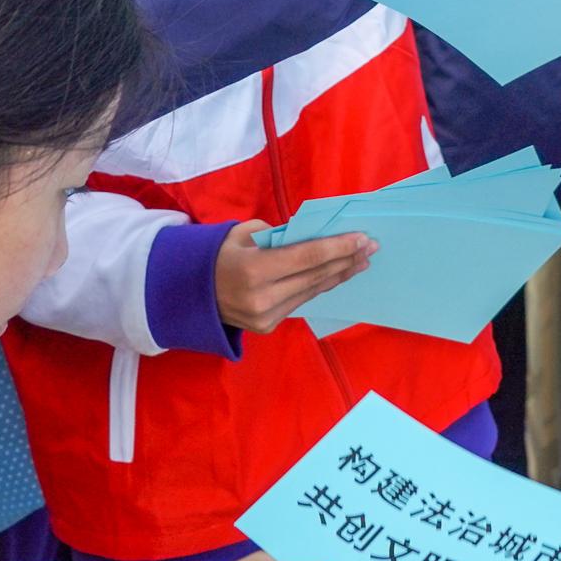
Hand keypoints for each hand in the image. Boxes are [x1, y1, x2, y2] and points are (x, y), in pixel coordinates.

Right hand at [215, 221, 371, 335]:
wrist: (189, 292)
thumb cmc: (219, 253)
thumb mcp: (244, 233)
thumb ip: (281, 235)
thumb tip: (317, 235)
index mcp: (254, 270)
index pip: (307, 258)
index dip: (338, 248)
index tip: (363, 238)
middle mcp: (262, 298)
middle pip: (315, 276)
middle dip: (346, 260)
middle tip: (371, 246)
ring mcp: (265, 318)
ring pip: (312, 292)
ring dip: (339, 275)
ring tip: (361, 261)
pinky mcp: (267, 327)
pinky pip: (301, 302)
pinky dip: (319, 286)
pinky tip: (336, 275)